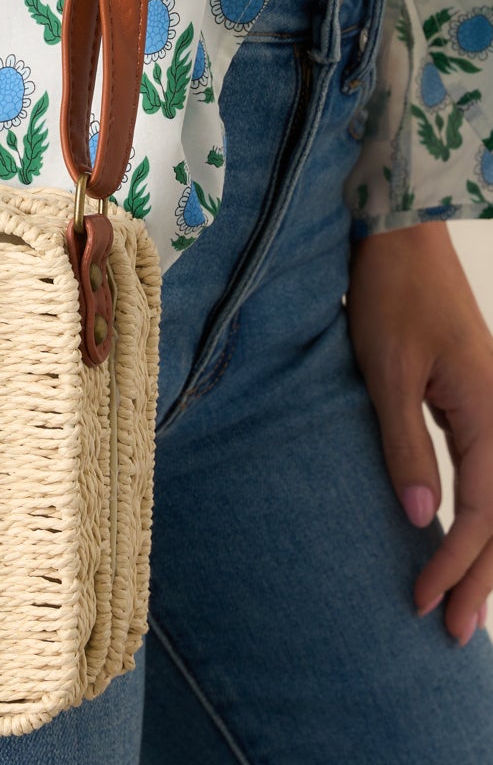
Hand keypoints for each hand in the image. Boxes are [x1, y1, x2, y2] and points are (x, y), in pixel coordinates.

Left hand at [348, 220, 492, 643]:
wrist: (401, 234)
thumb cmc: (390, 294)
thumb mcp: (386, 371)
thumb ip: (405, 444)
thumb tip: (419, 519)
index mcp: (489, 412)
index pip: (479, 512)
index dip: (453, 563)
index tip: (422, 602)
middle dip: (482, 579)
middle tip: (456, 635)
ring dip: (486, 554)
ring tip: (465, 605)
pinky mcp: (477, 397)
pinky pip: (489, 472)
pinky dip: (481, 515)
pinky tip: (459, 537)